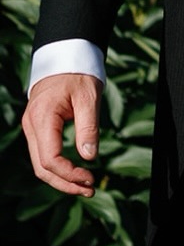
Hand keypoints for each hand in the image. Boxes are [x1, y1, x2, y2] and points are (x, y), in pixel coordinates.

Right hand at [22, 72, 101, 196]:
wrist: (65, 55)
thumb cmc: (78, 73)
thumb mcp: (89, 97)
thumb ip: (88, 127)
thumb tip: (89, 157)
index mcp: (42, 118)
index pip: (50, 158)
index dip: (69, 174)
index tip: (90, 178)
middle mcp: (31, 126)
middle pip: (42, 167)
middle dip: (65, 183)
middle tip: (90, 190)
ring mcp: (32, 127)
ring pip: (40, 164)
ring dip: (61, 178)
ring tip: (85, 186)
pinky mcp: (37, 128)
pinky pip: (43, 154)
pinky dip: (57, 167)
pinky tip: (75, 173)